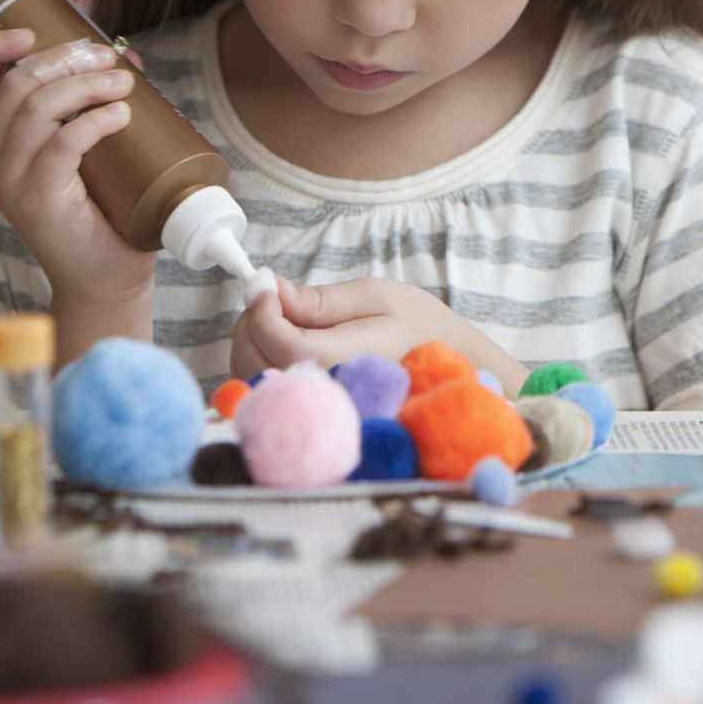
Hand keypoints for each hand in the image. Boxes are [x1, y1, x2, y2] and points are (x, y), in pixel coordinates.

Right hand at [0, 28, 156, 313]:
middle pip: (15, 85)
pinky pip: (60, 147)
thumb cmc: (102, 209)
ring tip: (122, 82)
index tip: (31, 33)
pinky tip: (120, 113)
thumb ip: (96, 105)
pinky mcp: (39, 201)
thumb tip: (126, 58)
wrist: (104, 277)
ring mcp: (11, 181)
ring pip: (35, 109)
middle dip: (63, 58)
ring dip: (84, 84)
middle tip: (107, 57)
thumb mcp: (91, 149)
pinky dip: (92, 122)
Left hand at [230, 276, 527, 393]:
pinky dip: (261, 363)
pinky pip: (265, 393)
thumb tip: (270, 289)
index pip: (279, 341)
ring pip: (252, 379)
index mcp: (347, 362)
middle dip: (253, 322)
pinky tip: (285, 344)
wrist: (451, 372)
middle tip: (273, 296)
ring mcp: (319, 413)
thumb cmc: (420, 329)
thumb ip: (321, 298)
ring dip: (253, 343)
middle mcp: (327, 396)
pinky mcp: (312, 419)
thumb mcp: (378, 296)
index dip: (262, 309)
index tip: (266, 284)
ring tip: (284, 318)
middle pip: (255, 363)